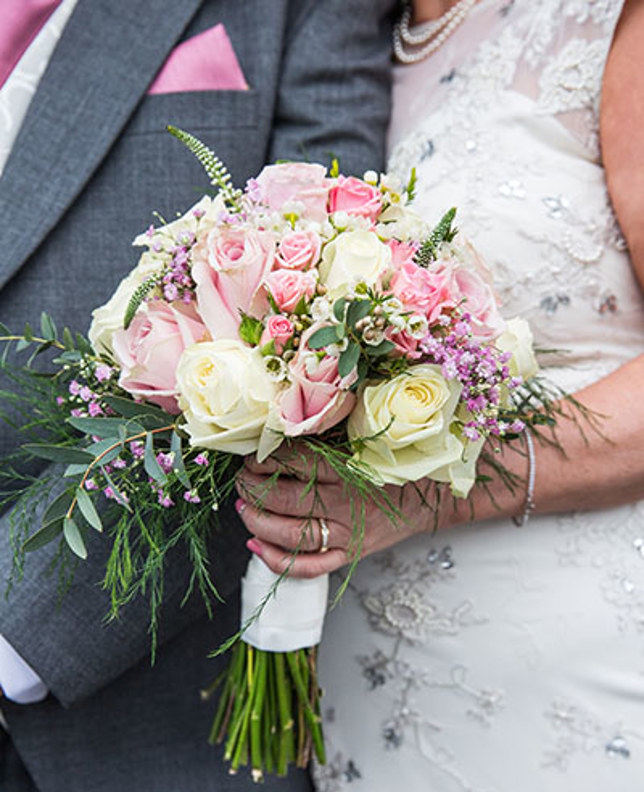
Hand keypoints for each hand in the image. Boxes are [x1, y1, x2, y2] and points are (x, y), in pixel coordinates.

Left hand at [235, 450, 443, 577]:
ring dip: (257, 521)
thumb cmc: (398, 461)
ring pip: (291, 535)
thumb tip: (284, 423)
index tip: (251, 453)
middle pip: (285, 500)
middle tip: (240, 479)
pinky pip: (309, 566)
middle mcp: (346, 503)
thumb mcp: (366, 438)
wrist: (434, 495)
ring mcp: (348, 533)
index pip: (294, 463)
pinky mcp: (350, 554)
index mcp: (349, 468)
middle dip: (252, 488)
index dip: (265, 458)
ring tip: (242, 506)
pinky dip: (278, 560)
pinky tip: (256, 543)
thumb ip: (329, 431)